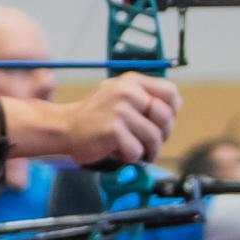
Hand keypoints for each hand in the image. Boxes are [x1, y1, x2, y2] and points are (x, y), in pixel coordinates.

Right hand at [66, 73, 180, 170]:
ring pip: (154, 137)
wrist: (66, 127)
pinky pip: (138, 151)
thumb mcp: (120, 95)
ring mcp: (120, 110)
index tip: (159, 122)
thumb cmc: (97, 116)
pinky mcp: (113, 130)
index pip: (170, 92)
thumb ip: (144, 97)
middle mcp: (127, 91)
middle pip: (166, 117)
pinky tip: (119, 152)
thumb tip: (173, 109)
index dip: (171, 111)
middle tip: (149, 142)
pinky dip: (131, 157)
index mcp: (132, 81)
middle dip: (162, 135)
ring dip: (148, 151)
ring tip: (135, 151)